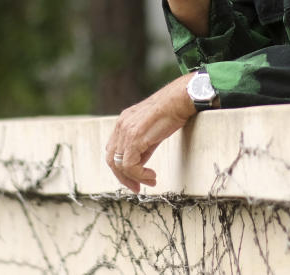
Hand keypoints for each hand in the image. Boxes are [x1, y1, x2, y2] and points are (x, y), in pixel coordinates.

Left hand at [105, 74, 195, 192]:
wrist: (178, 100)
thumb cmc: (170, 113)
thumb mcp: (151, 132)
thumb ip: (142, 148)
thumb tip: (139, 166)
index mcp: (123, 123)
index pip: (112, 151)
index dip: (121, 168)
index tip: (134, 179)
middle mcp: (121, 126)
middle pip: (111, 160)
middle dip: (123, 178)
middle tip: (137, 187)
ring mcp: (126, 131)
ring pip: (119, 165)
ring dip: (134, 178)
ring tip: (150, 181)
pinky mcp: (134, 137)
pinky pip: (129, 165)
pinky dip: (139, 174)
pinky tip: (152, 175)